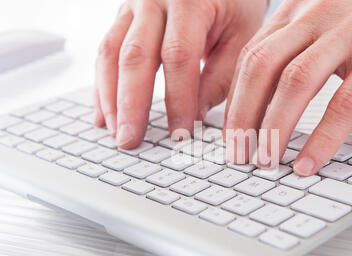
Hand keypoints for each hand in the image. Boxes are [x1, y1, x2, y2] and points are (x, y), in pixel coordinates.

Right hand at [94, 0, 266, 148]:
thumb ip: (221, 74)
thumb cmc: (234, 1)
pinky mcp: (123, 15)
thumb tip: (197, 115)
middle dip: (131, 104)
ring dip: (109, 97)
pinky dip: (102, 84)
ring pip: (111, 52)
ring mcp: (133, 5)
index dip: (177, 99)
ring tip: (114, 130)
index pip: (178, 57)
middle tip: (130, 140)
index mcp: (190, 1)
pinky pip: (106, 49)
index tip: (179, 133)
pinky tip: (103, 111)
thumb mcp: (241, 33)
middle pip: (135, 56)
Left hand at [225, 0, 351, 174]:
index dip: (235, 100)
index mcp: (299, 12)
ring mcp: (351, 30)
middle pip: (263, 67)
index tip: (228, 136)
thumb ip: (293, 60)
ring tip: (266, 162)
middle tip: (238, 154)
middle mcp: (318, 13)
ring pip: (296, 81)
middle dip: (243, 116)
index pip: (251, 57)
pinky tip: (309, 162)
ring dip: (274, 128)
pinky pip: (345, 103)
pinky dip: (323, 137)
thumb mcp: (325, 38)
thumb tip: (260, 111)